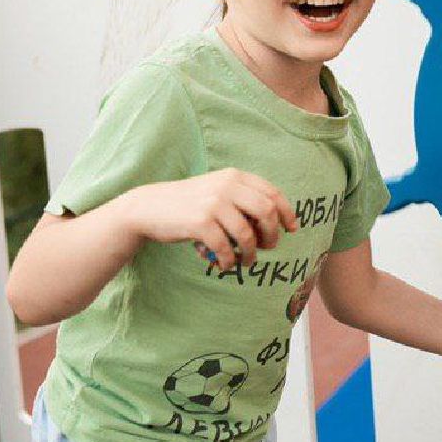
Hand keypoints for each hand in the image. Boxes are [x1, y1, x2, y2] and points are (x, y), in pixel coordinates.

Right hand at [121, 168, 297, 270]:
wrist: (149, 207)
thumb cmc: (190, 203)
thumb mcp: (218, 191)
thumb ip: (243, 200)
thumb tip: (273, 225)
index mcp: (234, 176)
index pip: (272, 193)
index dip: (287, 212)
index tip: (292, 229)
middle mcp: (226, 186)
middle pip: (266, 212)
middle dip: (272, 234)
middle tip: (268, 247)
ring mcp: (213, 203)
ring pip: (247, 234)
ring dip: (251, 253)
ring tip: (246, 262)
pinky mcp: (200, 222)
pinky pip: (226, 247)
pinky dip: (230, 260)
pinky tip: (226, 265)